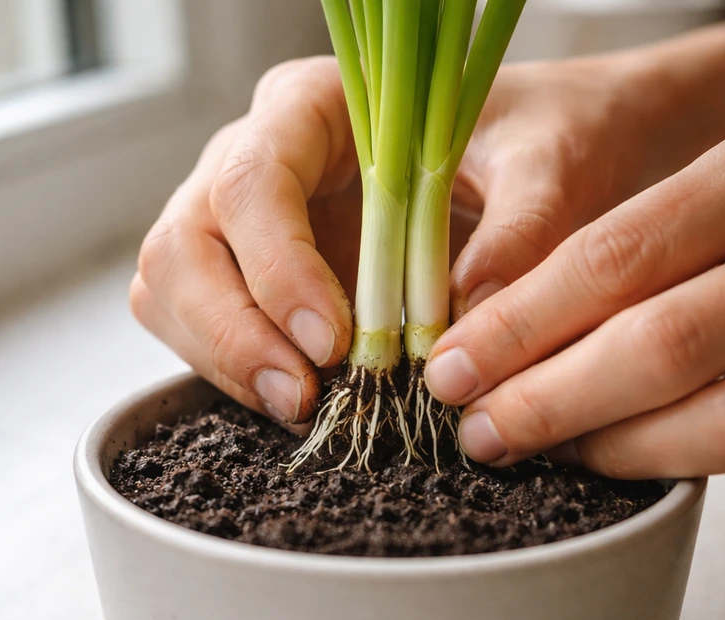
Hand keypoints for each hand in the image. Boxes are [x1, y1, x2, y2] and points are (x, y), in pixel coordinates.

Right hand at [129, 54, 657, 424]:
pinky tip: (301, 400)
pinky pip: (208, 325)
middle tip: (303, 396)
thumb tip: (465, 323)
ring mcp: (249, 222)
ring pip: (174, 287)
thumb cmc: (541, 136)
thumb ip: (519, 230)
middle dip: (232, 330)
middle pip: (186, 242)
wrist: (542, 153)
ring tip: (301, 407)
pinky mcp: (260, 277)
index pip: (252, 179)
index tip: (335, 339)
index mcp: (313, 107)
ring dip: (224, 360)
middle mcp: (261, 159)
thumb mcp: (550, 165)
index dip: (278, 267)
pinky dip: (239, 373)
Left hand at [425, 120, 724, 484]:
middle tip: (482, 432)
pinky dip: (708, 469)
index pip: (612, 259)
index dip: (518, 328)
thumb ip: (652, 244)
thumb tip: (524, 330)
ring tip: (558, 454)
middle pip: (659, 349)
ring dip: (622, 453)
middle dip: (548, 404)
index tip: (453, 369)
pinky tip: (656, 461)